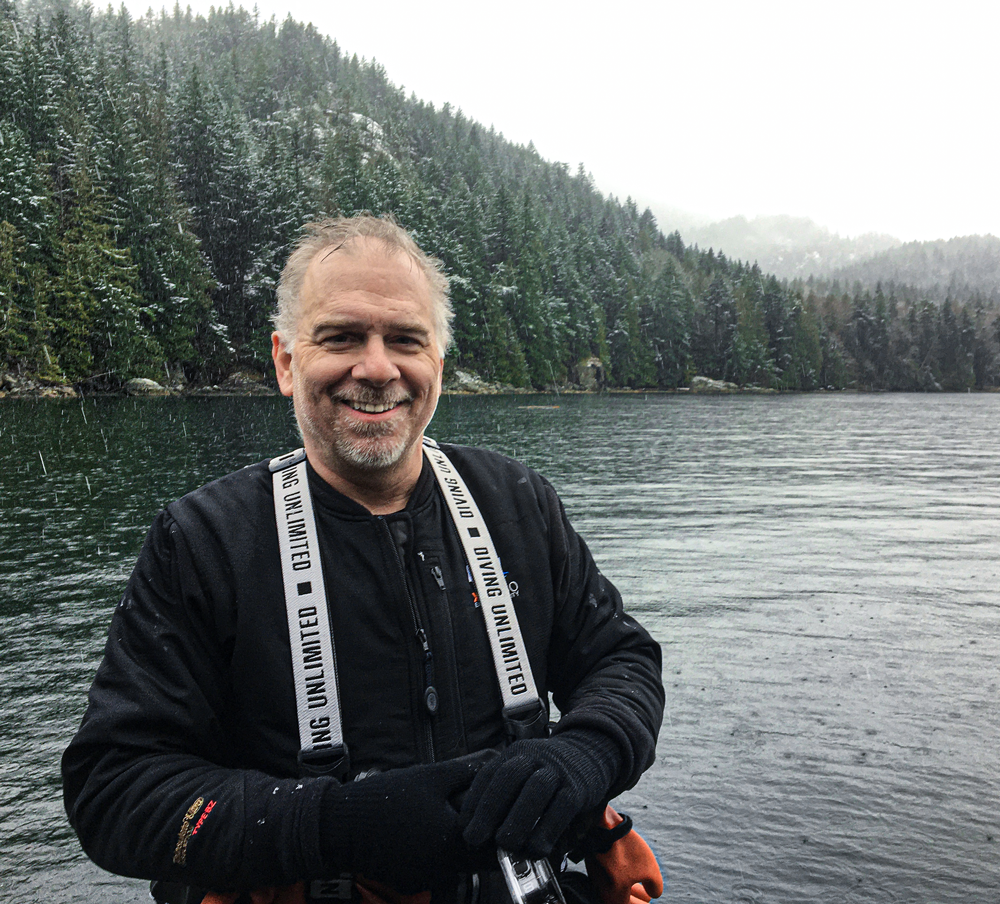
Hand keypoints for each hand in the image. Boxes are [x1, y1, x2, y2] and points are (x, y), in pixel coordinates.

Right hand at [320, 751, 496, 891]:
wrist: (340, 825)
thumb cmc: (383, 800)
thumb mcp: (429, 776)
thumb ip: (465, 771)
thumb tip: (491, 763)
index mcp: (451, 842)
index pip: (495, 847)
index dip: (507, 831)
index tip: (512, 818)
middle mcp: (442, 867)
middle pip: (478, 857)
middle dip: (485, 836)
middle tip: (488, 815)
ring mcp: (426, 877)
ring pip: (458, 862)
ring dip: (462, 844)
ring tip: (456, 817)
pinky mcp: (411, 879)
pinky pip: (436, 866)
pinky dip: (440, 851)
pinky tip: (431, 829)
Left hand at [459, 731, 620, 857]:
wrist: (592, 751)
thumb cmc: (550, 771)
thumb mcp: (526, 770)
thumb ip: (506, 793)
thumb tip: (479, 830)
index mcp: (516, 753)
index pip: (489, 774)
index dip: (474, 802)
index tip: (464, 828)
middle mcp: (535, 757)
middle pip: (508, 777)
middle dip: (488, 810)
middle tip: (475, 839)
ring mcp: (557, 770)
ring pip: (535, 791)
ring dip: (517, 821)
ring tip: (505, 846)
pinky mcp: (578, 787)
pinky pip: (562, 808)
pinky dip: (547, 831)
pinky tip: (536, 849)